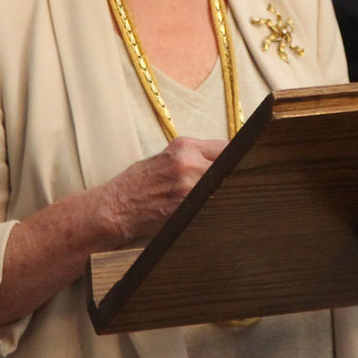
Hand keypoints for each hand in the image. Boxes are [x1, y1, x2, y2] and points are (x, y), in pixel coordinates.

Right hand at [93, 136, 227, 247]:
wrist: (115, 207)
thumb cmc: (137, 184)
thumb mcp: (165, 159)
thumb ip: (193, 157)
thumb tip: (224, 162)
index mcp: (184, 146)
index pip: (226, 147)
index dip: (237, 159)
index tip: (242, 166)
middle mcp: (188, 162)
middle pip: (230, 167)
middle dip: (234, 177)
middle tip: (240, 185)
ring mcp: (188, 186)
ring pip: (223, 188)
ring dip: (225, 194)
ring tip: (227, 200)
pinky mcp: (185, 208)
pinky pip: (211, 206)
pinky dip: (214, 208)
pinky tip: (211, 211)